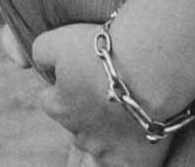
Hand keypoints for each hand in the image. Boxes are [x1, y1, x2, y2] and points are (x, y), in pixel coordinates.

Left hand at [29, 24, 172, 159]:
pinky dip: (128, 152)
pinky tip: (136, 134)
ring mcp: (107, 153)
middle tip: (106, 89)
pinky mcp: (134, 164)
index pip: (49, 101)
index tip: (80, 74)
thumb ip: (41, 54)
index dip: (63, 86)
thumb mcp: (59, 40)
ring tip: (125, 110)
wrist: (154, 67)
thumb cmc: (106, 52)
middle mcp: (80, 136)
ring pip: (100, 146)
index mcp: (60, 108)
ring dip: (107, 131)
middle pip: (76, 125)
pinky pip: (123, 164)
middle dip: (86, 110)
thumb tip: (41, 67)